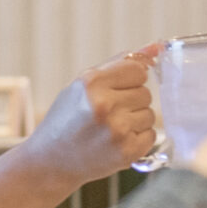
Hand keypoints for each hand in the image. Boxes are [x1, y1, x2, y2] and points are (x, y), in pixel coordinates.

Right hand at [17, 47, 165, 181]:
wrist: (50, 161)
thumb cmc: (67, 119)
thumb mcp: (83, 85)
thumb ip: (119, 64)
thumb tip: (156, 47)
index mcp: (91, 83)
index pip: (138, 70)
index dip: (130, 80)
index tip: (118, 89)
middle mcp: (105, 105)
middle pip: (145, 93)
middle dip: (131, 102)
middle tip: (109, 113)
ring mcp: (117, 130)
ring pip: (150, 114)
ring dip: (135, 121)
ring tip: (111, 128)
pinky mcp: (126, 152)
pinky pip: (150, 135)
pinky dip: (138, 138)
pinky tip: (116, 141)